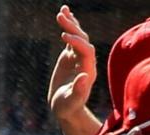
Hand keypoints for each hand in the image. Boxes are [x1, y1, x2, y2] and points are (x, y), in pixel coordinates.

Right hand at [47, 5, 97, 121]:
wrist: (66, 109)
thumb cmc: (67, 108)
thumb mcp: (71, 101)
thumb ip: (78, 91)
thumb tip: (84, 76)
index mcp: (88, 70)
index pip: (86, 50)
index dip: (77, 42)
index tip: (63, 37)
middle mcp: (86, 61)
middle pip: (83, 40)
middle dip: (73, 28)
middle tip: (61, 17)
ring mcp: (78, 57)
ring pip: (78, 36)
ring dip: (70, 23)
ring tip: (62, 10)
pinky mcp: (70, 56)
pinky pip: (71, 38)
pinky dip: (68, 26)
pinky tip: (64, 14)